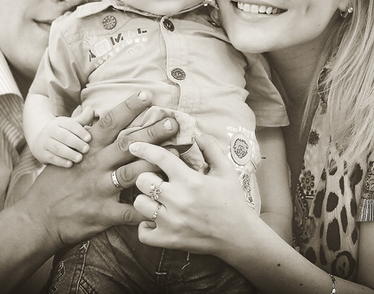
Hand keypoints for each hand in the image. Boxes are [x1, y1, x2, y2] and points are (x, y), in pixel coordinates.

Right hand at [19, 90, 178, 247]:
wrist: (38, 218)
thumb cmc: (53, 184)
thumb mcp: (61, 152)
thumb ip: (78, 129)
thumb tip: (91, 108)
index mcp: (87, 149)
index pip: (109, 122)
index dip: (128, 107)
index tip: (146, 94)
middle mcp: (95, 166)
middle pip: (127, 144)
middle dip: (152, 131)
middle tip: (173, 121)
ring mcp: (100, 190)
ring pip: (132, 173)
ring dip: (155, 163)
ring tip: (176, 155)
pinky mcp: (103, 213)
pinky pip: (129, 211)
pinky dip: (147, 208)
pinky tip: (164, 204)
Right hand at [31, 109, 94, 166]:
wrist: (39, 140)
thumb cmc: (62, 132)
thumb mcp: (70, 124)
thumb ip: (82, 119)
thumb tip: (91, 109)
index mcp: (59, 122)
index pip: (70, 125)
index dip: (80, 131)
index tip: (89, 138)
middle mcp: (50, 131)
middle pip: (64, 136)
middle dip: (76, 143)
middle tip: (87, 149)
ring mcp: (44, 142)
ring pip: (57, 147)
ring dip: (69, 153)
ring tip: (79, 158)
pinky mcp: (41, 153)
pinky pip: (51, 157)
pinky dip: (61, 161)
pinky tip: (70, 164)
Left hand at [129, 133, 257, 258]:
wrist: (239, 235)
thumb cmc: (232, 200)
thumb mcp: (226, 170)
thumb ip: (211, 148)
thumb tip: (197, 133)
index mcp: (191, 180)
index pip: (160, 157)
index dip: (144, 149)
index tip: (134, 146)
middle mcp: (178, 200)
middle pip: (142, 180)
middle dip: (147, 176)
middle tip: (156, 179)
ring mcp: (171, 222)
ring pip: (139, 204)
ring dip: (146, 200)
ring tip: (157, 200)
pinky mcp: (169, 240)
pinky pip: (142, 232)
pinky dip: (146, 226)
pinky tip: (156, 220)